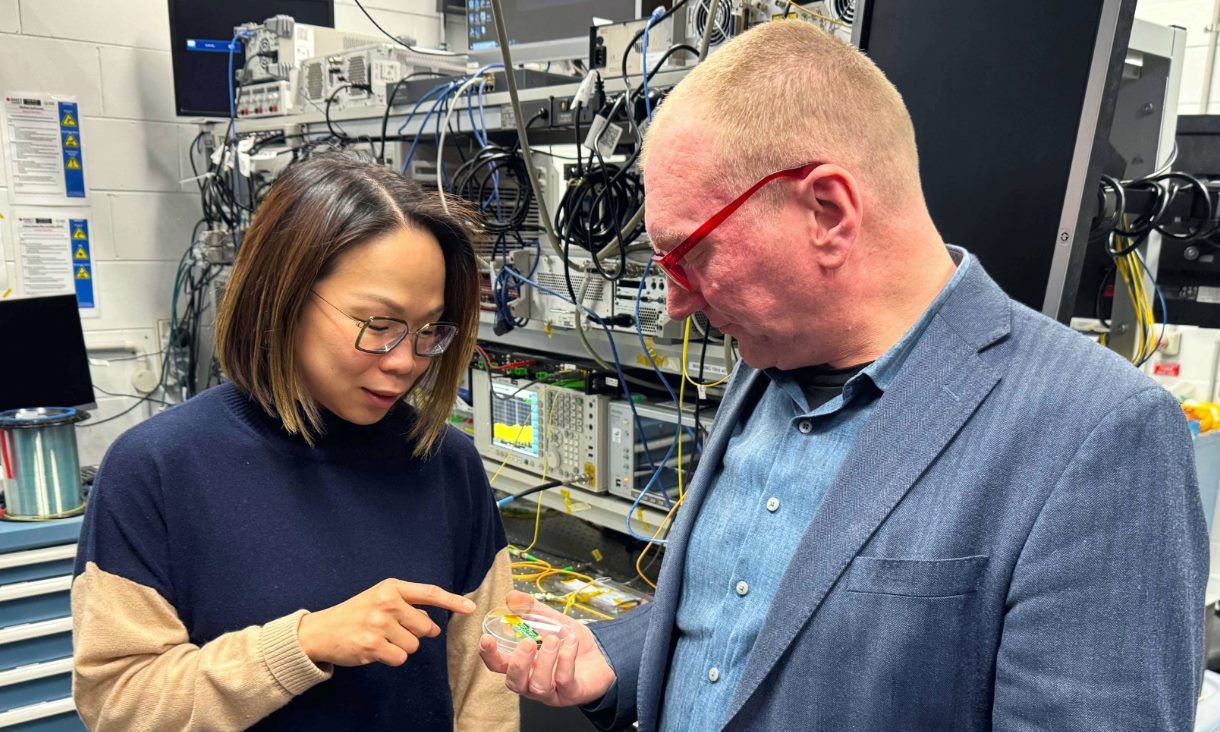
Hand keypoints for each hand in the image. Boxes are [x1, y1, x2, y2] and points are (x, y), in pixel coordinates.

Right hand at [298, 579, 475, 666]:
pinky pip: (400, 658)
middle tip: (392, 631)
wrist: (320, 631)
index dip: (452, 601)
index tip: (470, 608)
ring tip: (380, 639)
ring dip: (400, 647)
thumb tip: (433, 624)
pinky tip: (375, 650)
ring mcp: (379, 624)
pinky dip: (391, 658)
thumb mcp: (380, 600)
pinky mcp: (372, 644)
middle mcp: (387, 602)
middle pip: (424, 626)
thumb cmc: (354, 614)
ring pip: (413, 645)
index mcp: (391, 587)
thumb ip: (408, 607)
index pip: (429, 592)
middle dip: (415, 633)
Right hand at [478, 590, 615, 706]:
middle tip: (528, 642)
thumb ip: (530, 610)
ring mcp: (552, 691)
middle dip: (519, 663)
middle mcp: (532, 681)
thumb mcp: (550, 621)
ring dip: (545, 660)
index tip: (486, 639)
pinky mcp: (571, 693)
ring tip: (554, 639)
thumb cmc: (570, 642)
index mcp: (523, 664)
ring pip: (539, 686)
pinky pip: (564, 681)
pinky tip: (570, 644)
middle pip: (514, 682)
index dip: (489, 655)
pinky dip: (566, 660)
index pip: (498, 665)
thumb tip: (511, 597)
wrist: (602, 655)